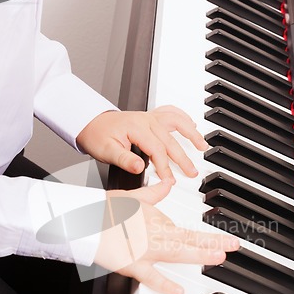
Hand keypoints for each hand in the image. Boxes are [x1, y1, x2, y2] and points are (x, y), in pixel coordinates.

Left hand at [76, 105, 207, 182]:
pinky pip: (171, 113)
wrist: (91, 122)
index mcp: (136, 127)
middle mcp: (146, 120)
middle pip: (170, 140)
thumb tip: (140, 168)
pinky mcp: (151, 117)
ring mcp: (150, 116)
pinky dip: (183, 118)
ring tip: (202, 145)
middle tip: (192, 172)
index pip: (157, 150)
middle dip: (183, 158)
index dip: (165, 167)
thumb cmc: (98, 136)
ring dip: (191, 133)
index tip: (170, 180)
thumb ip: (124, 159)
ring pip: (176, 122)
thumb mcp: (106, 151)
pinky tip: (192, 124)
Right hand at [95, 181, 239, 293]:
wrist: (83, 217)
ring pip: (177, 253)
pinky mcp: (131, 264)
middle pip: (189, 241)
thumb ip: (154, 192)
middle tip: (233, 247)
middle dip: (212, 244)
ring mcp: (145, 250)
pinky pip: (149, 276)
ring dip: (198, 255)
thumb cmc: (104, 207)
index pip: (189, 230)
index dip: (211, 236)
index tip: (229, 240)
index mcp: (156, 220)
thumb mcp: (132, 195)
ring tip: (218, 257)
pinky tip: (179, 291)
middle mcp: (155, 234)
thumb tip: (168, 184)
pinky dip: (164, 284)